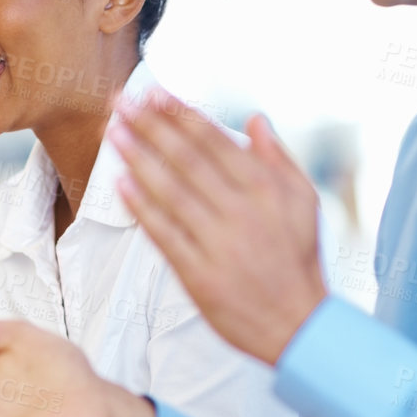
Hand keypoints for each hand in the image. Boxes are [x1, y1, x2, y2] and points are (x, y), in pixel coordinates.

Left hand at [111, 92, 326, 363]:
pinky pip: (164, 235)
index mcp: (265, 189)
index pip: (214, 141)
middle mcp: (240, 211)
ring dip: (138, 159)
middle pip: (186, 160)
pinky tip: (121, 185)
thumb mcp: (303, 201)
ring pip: (170, 192)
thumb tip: (255, 118)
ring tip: (113, 134)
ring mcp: (217, 243)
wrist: (297, 324)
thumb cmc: (298, 258)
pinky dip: (142, 209)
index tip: (152, 93)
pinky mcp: (198, 274)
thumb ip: (278, 157)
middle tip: (120, 103)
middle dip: (150, 127)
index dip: (180, 114)